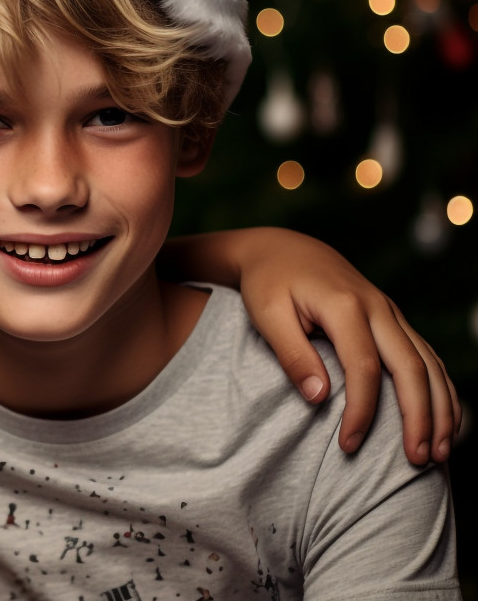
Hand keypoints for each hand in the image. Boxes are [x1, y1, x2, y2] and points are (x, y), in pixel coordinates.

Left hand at [159, 227, 459, 464]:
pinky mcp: (394, 320)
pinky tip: (444, 422)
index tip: (349, 446)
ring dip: (441, 410)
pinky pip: (429, 357)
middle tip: (417, 462)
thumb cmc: (268, 283)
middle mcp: (378, 308)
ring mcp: (391, 313)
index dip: (361, 411)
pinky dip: (442, 391)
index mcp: (345, 306)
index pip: (363, 368)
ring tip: (439, 455)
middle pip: (412, 368)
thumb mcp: (266, 314)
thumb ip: (292, 354)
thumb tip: (319, 398)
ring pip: (430, 364)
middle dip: (419, 418)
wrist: (284, 249)